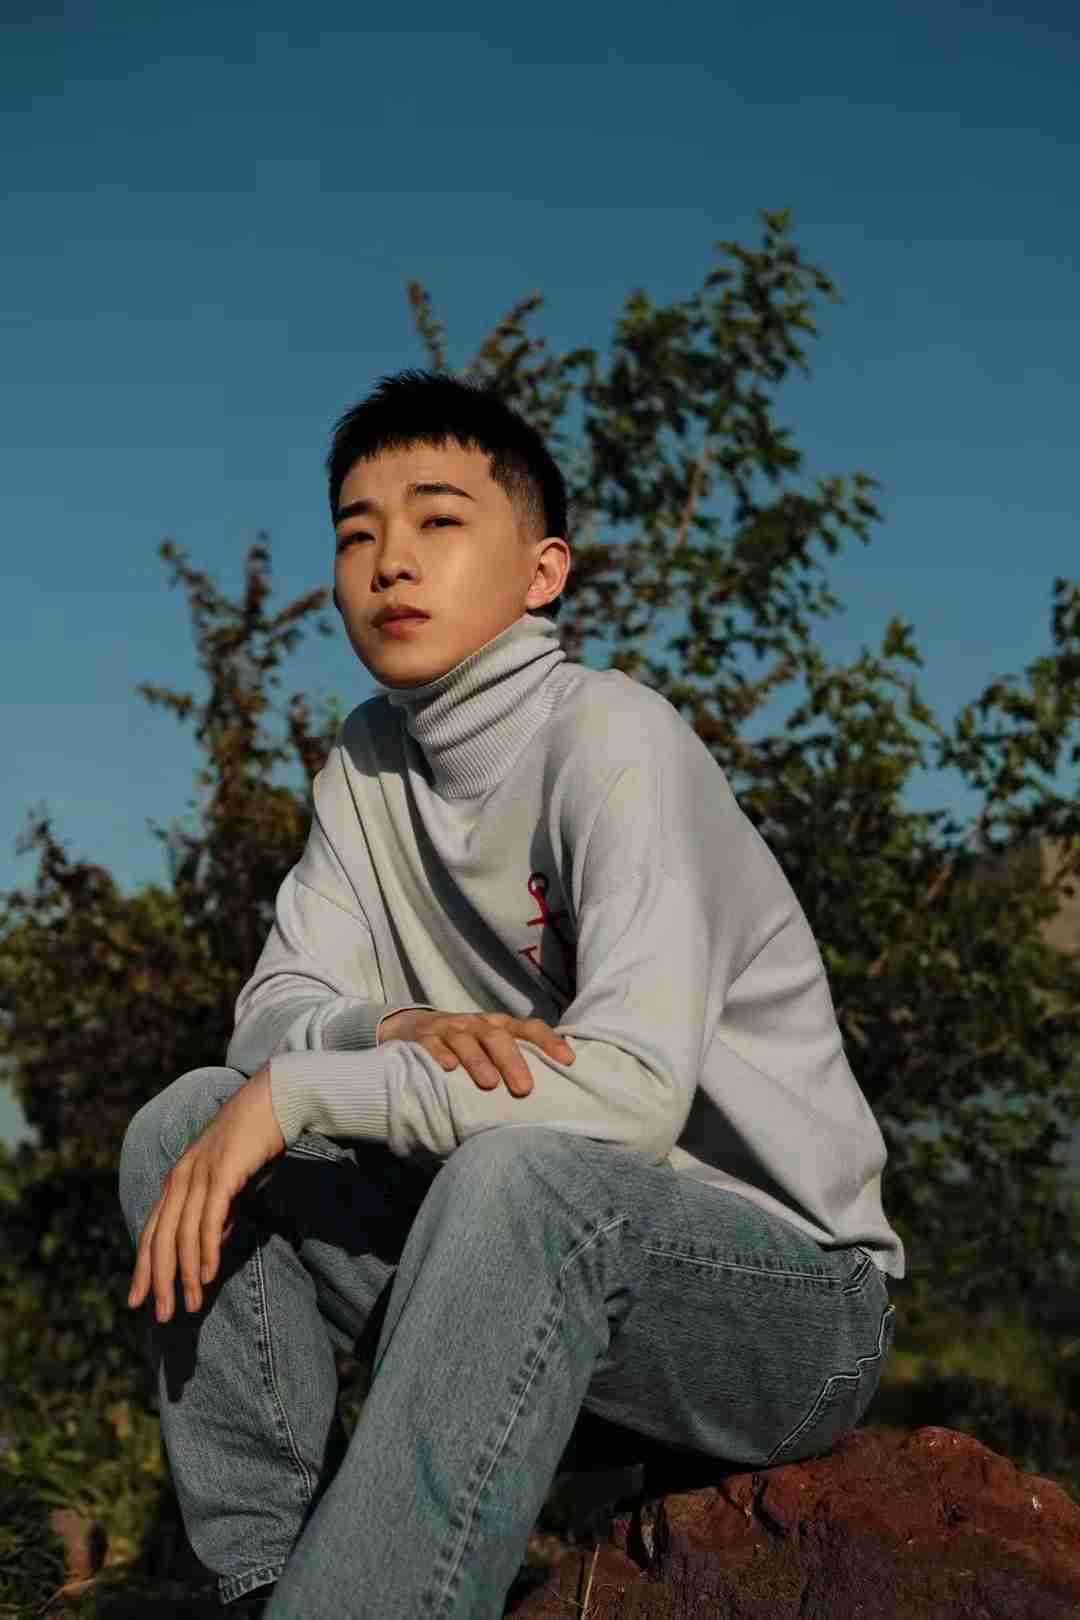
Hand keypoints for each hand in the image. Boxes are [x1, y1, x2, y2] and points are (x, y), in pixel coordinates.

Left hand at [127, 1068, 284, 1322]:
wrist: (276, 1100)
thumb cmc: (255, 1141)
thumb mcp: (230, 1181)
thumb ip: (217, 1211)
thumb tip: (212, 1245)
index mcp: (178, 1179)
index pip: (152, 1231)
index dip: (143, 1268)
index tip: (137, 1300)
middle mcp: (181, 1177)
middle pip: (160, 1239)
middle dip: (159, 1281)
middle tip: (162, 1316)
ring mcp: (199, 1174)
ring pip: (182, 1235)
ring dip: (185, 1275)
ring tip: (191, 1305)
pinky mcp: (222, 1172)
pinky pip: (208, 1219)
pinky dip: (205, 1251)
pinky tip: (207, 1275)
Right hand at [379, 1010, 574, 1097]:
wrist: (412, 1027)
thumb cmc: (465, 1045)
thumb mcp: (491, 1047)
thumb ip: (516, 1062)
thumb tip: (555, 1091)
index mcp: (499, 1026)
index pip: (528, 1028)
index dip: (548, 1041)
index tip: (568, 1061)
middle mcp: (476, 1024)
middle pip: (497, 1037)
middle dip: (513, 1061)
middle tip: (525, 1089)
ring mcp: (449, 1028)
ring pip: (466, 1040)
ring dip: (479, 1061)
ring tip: (490, 1084)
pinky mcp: (423, 1037)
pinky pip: (431, 1044)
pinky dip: (439, 1054)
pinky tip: (448, 1069)